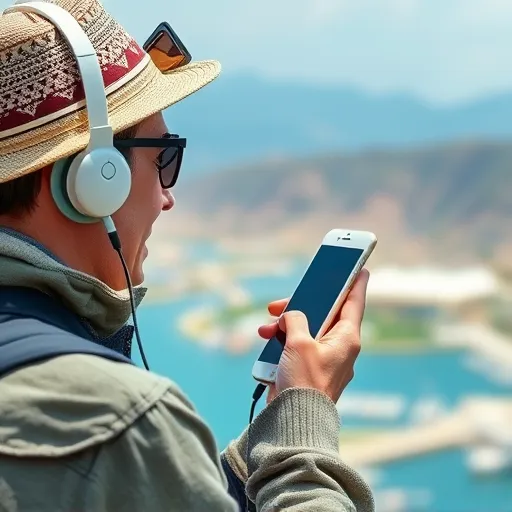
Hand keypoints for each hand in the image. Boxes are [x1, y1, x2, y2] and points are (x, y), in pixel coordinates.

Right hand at [258, 269, 369, 403]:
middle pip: (322, 313)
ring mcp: (324, 357)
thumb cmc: (304, 382)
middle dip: (299, 306)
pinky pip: (298, 345)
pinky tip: (267, 342)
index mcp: (346, 337)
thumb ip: (296, 319)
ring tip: (266, 329)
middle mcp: (339, 345)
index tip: (359, 268)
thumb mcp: (299, 342)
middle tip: (279, 304)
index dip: (355, 282)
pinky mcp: (309, 367)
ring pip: (306, 328)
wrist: (294, 419)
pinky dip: (283, 341)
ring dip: (284, 325)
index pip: (354, 302)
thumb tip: (291, 317)